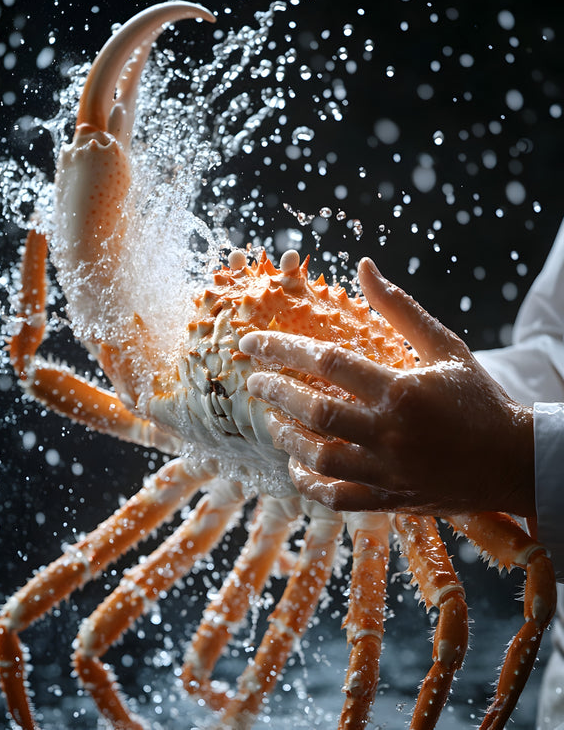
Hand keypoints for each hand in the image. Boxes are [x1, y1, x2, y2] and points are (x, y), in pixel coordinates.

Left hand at [239, 258, 534, 517]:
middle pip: (314, 411)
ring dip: (286, 437)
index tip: (252, 343)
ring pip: (318, 458)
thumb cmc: (477, 398)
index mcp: (402, 390)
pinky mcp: (389, 498)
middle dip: (274, 392)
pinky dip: (308, 482)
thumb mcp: (445, 347)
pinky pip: (335, 497)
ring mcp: (388, 471)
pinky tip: (296, 465)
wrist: (511, 461)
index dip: (281, 348)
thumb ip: (400, 308)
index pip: (327, 361)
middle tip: (254, 381)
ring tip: (272, 418)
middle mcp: (391, 432)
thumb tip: (363, 266)